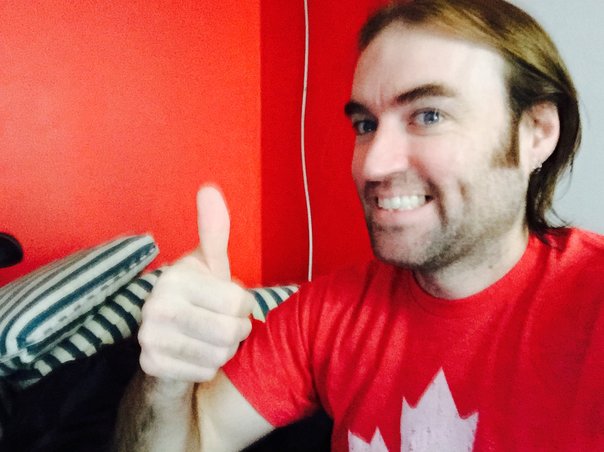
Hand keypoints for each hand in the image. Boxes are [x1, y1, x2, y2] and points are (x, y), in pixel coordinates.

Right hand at [138, 185, 253, 382]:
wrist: (169, 337)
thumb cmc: (199, 296)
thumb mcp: (211, 263)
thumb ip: (214, 231)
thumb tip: (209, 188)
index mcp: (175, 277)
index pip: (239, 303)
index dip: (244, 306)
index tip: (229, 302)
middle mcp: (155, 305)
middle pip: (231, 332)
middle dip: (237, 331)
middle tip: (225, 324)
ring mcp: (149, 337)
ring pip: (220, 355)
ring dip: (225, 350)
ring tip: (210, 338)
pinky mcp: (149, 364)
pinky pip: (204, 372)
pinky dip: (208, 367)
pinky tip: (196, 354)